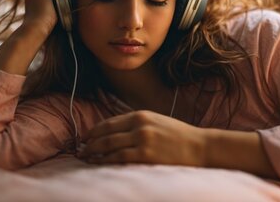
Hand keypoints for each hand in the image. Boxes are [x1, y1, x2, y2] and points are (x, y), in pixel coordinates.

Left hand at [78, 110, 206, 166]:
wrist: (199, 146)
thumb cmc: (178, 136)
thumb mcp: (156, 121)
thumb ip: (137, 124)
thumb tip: (115, 132)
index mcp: (141, 115)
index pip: (110, 122)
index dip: (95, 130)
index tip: (86, 137)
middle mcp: (139, 125)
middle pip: (106, 133)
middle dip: (90, 142)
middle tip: (80, 149)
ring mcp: (142, 139)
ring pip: (109, 145)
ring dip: (94, 152)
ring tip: (86, 158)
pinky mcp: (146, 154)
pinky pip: (119, 157)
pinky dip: (106, 160)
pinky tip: (100, 163)